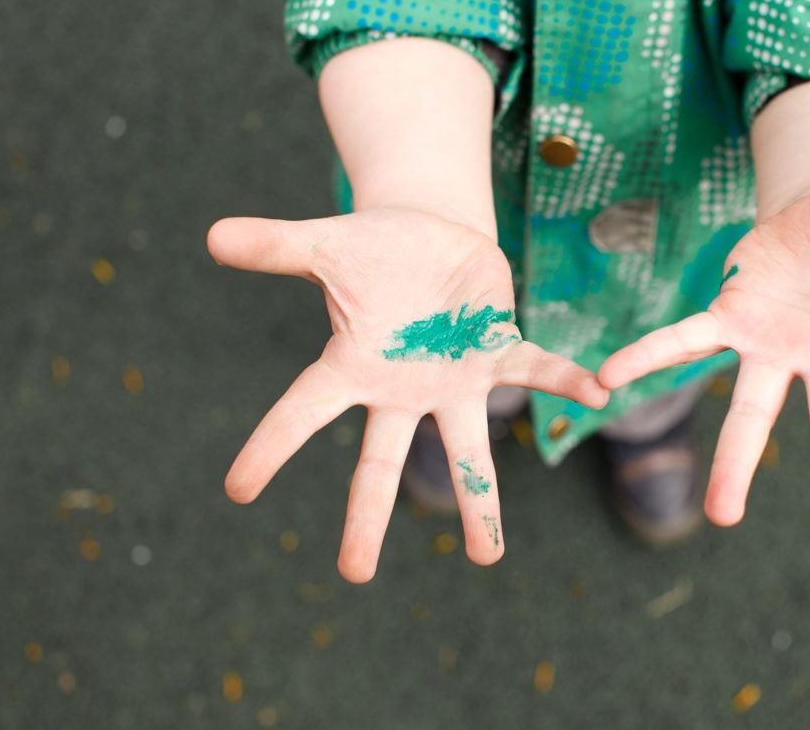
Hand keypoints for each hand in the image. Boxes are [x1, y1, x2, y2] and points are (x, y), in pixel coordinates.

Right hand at [208, 209, 608, 581]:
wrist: (427, 236)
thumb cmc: (371, 250)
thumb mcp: (325, 245)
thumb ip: (277, 246)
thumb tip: (210, 234)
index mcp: (352, 365)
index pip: (302, 411)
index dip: (270, 446)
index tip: (237, 489)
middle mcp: (401, 388)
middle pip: (380, 461)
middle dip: (368, 516)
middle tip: (355, 574)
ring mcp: (452, 378)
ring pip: (465, 447)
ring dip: (479, 500)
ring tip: (486, 558)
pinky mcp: (497, 350)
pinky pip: (533, 369)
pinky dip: (564, 381)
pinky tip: (598, 393)